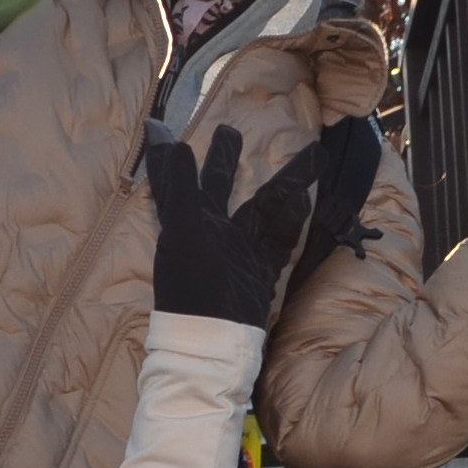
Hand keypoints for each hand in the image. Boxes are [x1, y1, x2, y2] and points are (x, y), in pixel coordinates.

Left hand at [146, 118, 378, 328]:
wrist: (215, 341)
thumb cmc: (191, 287)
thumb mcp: (183, 233)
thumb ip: (180, 190)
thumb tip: (178, 144)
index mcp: (186, 220)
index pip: (173, 179)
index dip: (164, 155)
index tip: (154, 125)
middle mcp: (212, 231)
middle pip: (222, 185)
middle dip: (227, 158)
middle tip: (231, 132)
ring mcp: (238, 249)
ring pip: (264, 207)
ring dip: (287, 183)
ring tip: (313, 156)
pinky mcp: (261, 270)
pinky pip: (281, 239)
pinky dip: (294, 219)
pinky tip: (306, 201)